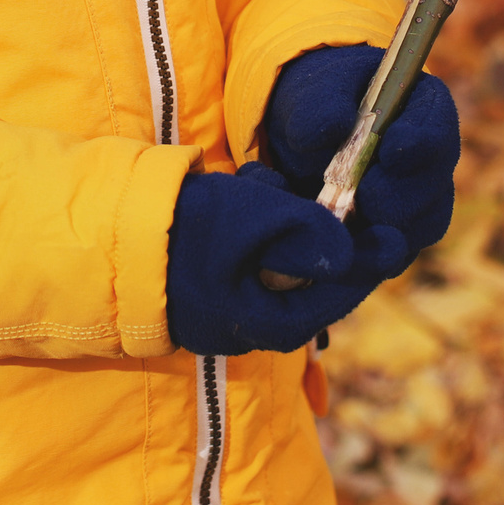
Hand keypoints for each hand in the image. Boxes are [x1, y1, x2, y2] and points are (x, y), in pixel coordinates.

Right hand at [165, 164, 382, 355]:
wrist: (107, 237)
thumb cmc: (183, 231)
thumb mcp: (254, 220)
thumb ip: (308, 231)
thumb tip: (350, 247)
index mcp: (273, 323)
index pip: (341, 292)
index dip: (371, 257)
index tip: (396, 229)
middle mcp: (256, 322)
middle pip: (313, 273)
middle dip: (317, 225)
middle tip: (316, 189)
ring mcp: (231, 303)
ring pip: (282, 254)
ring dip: (282, 214)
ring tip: (260, 182)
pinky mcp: (211, 279)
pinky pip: (251, 249)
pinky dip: (255, 216)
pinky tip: (240, 188)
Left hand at [260, 44, 459, 277]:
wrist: (306, 137)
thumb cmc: (321, 103)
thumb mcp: (314, 91)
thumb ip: (322, 103)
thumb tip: (333, 126)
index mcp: (422, 109)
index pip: (436, 124)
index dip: (421, 141)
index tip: (392, 151)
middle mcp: (431, 162)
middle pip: (434, 187)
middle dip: (401, 195)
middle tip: (368, 195)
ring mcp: (417, 205)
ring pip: (417, 230)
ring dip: (384, 232)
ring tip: (345, 226)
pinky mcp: (394, 240)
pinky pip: (390, 258)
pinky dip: (364, 257)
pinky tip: (335, 249)